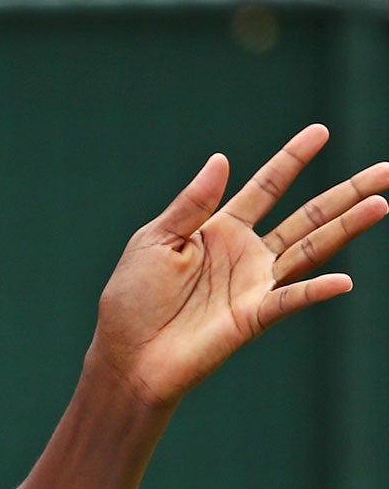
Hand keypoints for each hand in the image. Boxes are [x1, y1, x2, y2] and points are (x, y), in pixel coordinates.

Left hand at [90, 125, 388, 407]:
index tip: (320, 131)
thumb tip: (221, 159)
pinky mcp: (253, 317)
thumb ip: (190, 205)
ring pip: (312, 249)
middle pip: (307, 216)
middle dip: (346, 192)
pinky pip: (291, 300)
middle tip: (385, 169)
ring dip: (347, 228)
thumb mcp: (154, 241)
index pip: (265, 188)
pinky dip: (316, 291)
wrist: (126, 356)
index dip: (291, 160)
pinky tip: (343, 281)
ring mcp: (255, 285)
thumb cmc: (132, 301)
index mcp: (218, 231)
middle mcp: (246, 255)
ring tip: (381, 203)